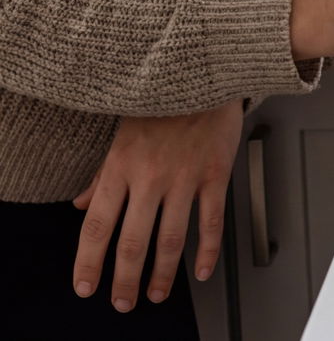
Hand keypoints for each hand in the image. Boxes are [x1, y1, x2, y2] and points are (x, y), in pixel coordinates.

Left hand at [71, 99, 242, 311]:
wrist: (205, 70)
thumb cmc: (162, 99)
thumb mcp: (119, 132)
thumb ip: (99, 173)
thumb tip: (78, 204)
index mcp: (120, 166)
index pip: (96, 225)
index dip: (89, 262)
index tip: (87, 286)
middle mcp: (150, 176)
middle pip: (133, 242)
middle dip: (125, 280)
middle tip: (123, 301)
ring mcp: (184, 177)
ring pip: (170, 239)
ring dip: (162, 274)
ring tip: (157, 294)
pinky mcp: (215, 174)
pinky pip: (211, 221)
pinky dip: (207, 250)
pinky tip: (202, 270)